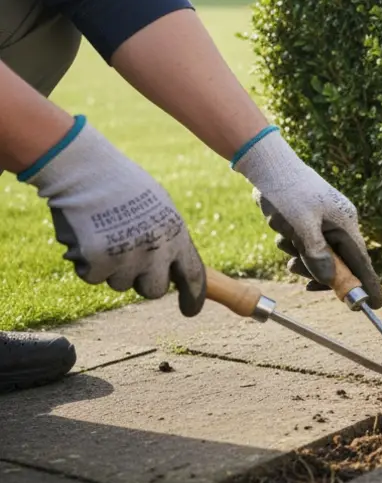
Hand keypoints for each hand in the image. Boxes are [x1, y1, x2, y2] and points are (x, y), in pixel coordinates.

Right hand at [20, 116, 205, 315]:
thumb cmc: (121, 186)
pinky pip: (93, 277)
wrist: (86, 172)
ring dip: (110, 267)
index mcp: (177, 234)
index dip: (192, 297)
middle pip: (153, 290)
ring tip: (104, 235)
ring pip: (119, 284)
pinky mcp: (99, 262)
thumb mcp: (159, 209)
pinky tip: (86, 237)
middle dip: (140, 281)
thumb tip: (171, 268)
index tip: (189, 310)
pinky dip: (87, 263)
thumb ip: (167, 239)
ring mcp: (128, 258)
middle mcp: (157, 251)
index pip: (192, 275)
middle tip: (127, 259)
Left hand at [231, 128, 381, 306]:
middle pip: (339, 263)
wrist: (270, 166)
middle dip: (316, 270)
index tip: (375, 305)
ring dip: (300, 256)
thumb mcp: (301, 224)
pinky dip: (295, 246)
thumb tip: (329, 279)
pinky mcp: (312, 221)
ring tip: (284, 240)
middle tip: (293, 268)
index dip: (368, 284)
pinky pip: (308, 244)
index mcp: (345, 224)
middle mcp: (341, 225)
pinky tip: (282, 232)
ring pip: (319, 255)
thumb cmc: (287, 191)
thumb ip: (315, 252)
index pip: (362, 262)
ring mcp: (327, 223)